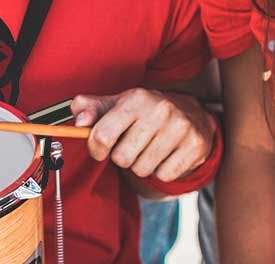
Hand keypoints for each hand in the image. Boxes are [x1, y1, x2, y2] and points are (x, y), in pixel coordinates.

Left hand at [73, 88, 216, 180]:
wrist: (191, 114)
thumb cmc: (145, 113)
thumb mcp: (117, 105)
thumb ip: (90, 109)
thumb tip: (78, 121)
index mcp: (137, 98)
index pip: (102, 135)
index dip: (96, 148)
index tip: (102, 149)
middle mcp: (161, 110)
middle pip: (122, 158)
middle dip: (123, 157)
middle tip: (133, 146)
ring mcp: (181, 128)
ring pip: (142, 170)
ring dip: (142, 165)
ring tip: (150, 149)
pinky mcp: (195, 146)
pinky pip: (164, 176)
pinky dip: (162, 171)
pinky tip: (166, 155)